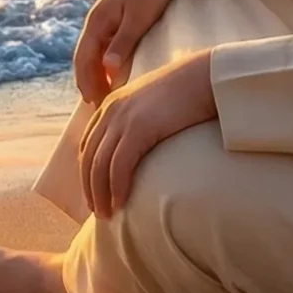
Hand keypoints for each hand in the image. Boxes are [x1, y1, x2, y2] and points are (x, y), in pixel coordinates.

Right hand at [73, 0, 185, 104]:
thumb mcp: (138, 18)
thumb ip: (122, 43)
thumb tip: (107, 70)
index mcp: (97, 21)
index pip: (84, 60)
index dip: (88, 83)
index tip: (97, 104)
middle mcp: (95, 21)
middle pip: (83, 58)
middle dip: (87, 82)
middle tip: (98, 106)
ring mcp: (103, 18)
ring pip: (91, 52)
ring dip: (94, 73)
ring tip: (103, 93)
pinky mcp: (113, 17)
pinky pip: (101, 45)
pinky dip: (102, 62)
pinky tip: (112, 72)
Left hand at [79, 50, 216, 218]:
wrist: (204, 78)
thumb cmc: (186, 94)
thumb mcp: (153, 106)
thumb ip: (140, 121)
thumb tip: (140, 148)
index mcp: (111, 104)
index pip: (88, 144)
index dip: (87, 171)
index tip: (94, 192)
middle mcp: (111, 110)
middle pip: (88, 157)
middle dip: (89, 187)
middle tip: (97, 211)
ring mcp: (123, 118)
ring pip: (99, 165)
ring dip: (100, 193)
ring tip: (106, 215)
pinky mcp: (138, 128)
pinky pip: (119, 165)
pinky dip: (116, 188)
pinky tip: (120, 203)